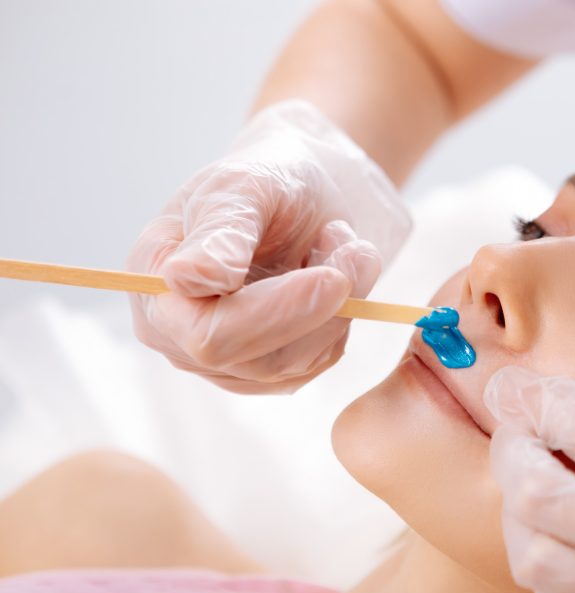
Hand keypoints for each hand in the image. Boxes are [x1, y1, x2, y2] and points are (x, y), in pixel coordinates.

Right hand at [127, 99, 410, 392]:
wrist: (308, 191)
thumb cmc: (269, 178)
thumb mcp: (245, 186)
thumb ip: (219, 230)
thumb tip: (187, 277)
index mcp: (154, 286)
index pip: (207, 334)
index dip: (273, 314)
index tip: (331, 277)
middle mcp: (179, 336)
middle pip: (257, 360)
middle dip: (319, 308)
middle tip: (357, 250)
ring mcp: (225, 360)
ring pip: (298, 363)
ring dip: (340, 303)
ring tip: (341, 241)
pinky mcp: (272, 369)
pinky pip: (321, 360)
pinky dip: (344, 315)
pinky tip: (336, 270)